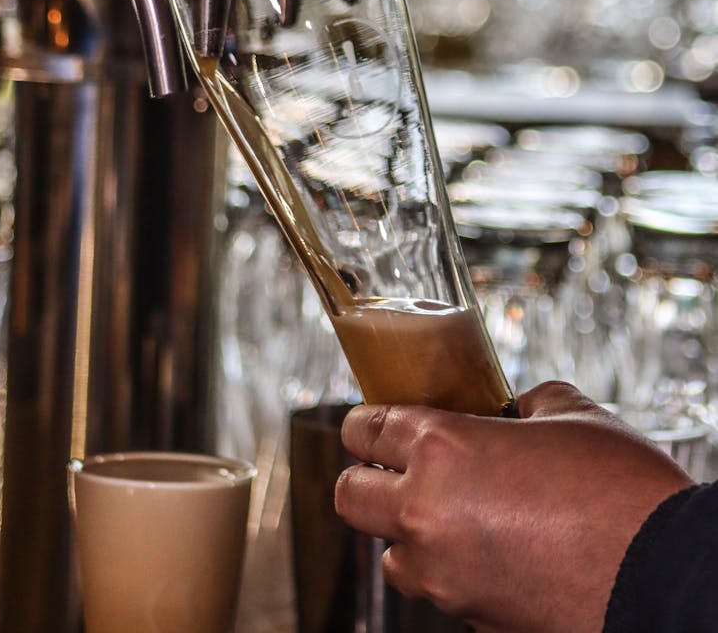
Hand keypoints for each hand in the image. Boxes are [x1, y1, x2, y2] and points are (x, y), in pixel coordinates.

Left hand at [334, 381, 691, 632]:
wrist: (663, 576)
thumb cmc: (620, 489)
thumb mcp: (570, 414)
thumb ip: (525, 404)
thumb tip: (512, 412)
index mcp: (442, 448)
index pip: (366, 428)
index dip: (369, 420)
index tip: (379, 420)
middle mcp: (427, 513)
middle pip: (352, 496)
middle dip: (369, 477)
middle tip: (402, 465)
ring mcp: (445, 576)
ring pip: (391, 552)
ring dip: (409, 530)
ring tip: (455, 512)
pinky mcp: (471, 618)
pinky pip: (438, 588)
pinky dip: (451, 567)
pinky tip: (494, 547)